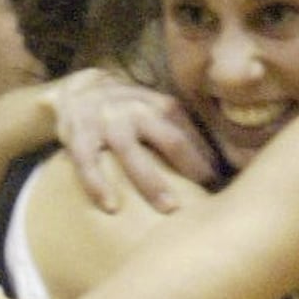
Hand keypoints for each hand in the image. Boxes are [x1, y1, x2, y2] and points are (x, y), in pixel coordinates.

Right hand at [45, 67, 217, 212]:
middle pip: (170, 140)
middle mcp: (137, 110)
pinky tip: (110, 207)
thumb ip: (182, 133)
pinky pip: (87, 162)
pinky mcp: (78, 135)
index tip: (219, 187)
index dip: (207, 162)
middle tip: (205, 201)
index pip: (192, 137)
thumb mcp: (158, 111)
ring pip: (130, 152)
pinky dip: (97, 184)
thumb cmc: (131, 110)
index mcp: (163, 106)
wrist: (81, 89)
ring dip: (150, 181)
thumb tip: (220, 168)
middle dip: (191, 169)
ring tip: (168, 208)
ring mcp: (107, 121)